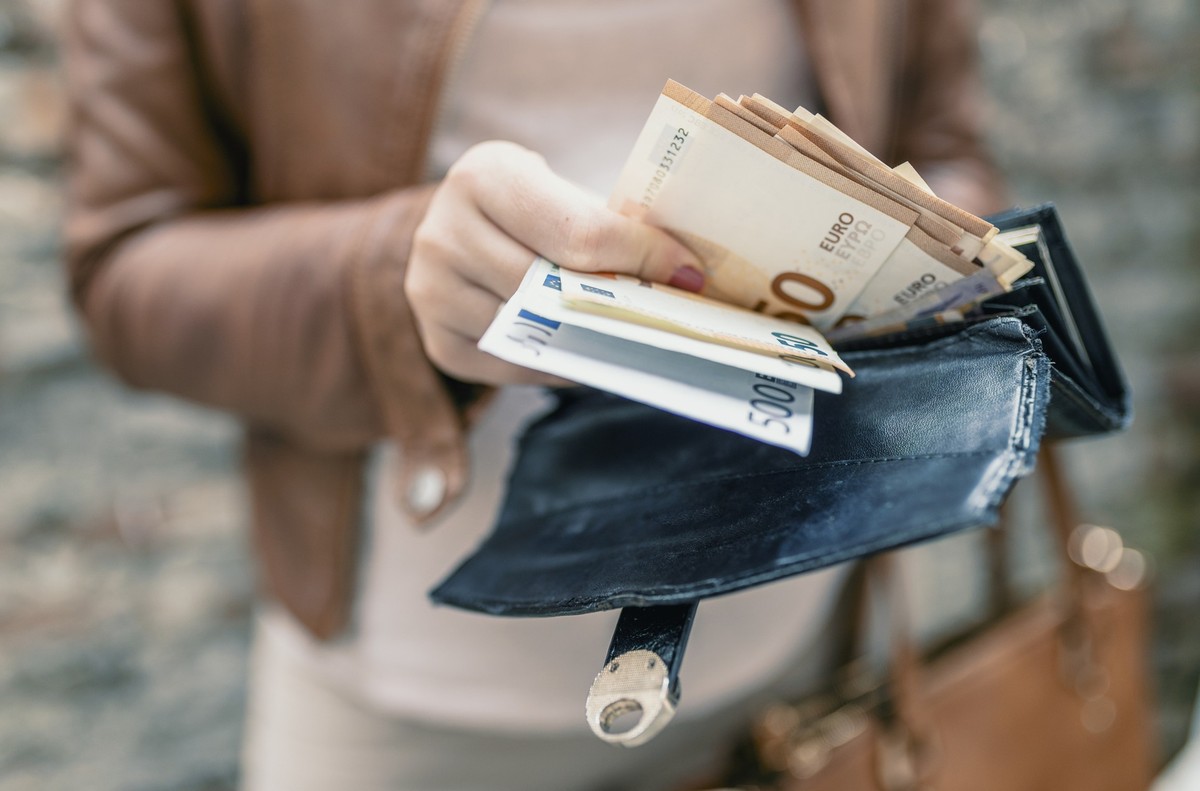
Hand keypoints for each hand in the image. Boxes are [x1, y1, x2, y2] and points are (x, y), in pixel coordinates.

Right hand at [405, 141, 703, 385]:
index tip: (688, 273)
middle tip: (674, 314)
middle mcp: (442, 232)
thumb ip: (610, 225)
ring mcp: (431, 292)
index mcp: (484, 176)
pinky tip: (588, 351)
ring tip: (638, 334)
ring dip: (593, 338)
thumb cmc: (534, 212)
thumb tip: (686, 274)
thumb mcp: (562, 193)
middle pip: (552, 287)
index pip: (577, 230)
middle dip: (621, 301)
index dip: (640, 255)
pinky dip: (559, 363)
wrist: (463, 231)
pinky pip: (515, 365)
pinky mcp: (439, 342)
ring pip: (534, 330)